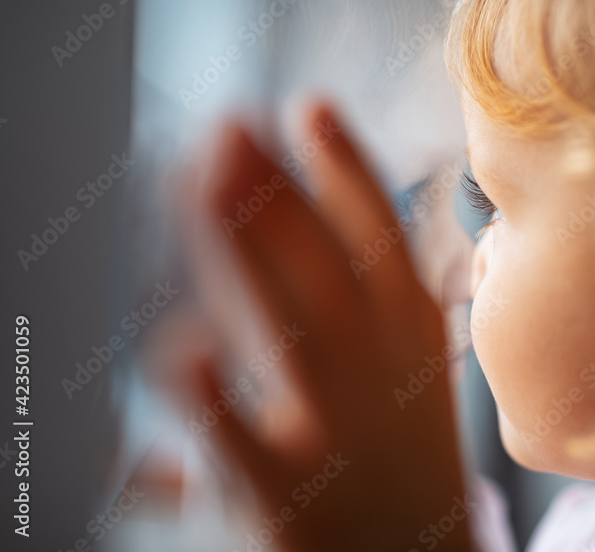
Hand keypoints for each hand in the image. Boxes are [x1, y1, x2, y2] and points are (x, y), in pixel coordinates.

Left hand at [163, 102, 471, 551]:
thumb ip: (369, 305)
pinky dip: (207, 392)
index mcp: (412, 337)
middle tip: (228, 125)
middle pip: (327, 261)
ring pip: (289, 323)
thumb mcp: (409, 373)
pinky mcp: (286, 493)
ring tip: (203, 180)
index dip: (348, 168)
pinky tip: (177, 347)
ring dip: (247, 247)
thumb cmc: (401, 460)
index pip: (383, 238)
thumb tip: (300, 232)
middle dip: (278, 188)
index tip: (311, 106)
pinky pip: (238, 436)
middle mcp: (382, 370)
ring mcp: (338, 428)